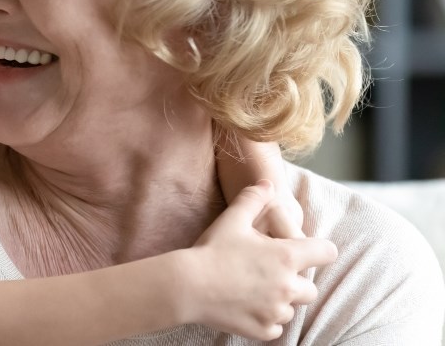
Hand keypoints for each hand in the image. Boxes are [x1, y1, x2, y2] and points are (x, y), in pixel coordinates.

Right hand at [183, 180, 337, 340]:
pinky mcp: (263, 329)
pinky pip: (275, 328)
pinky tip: (246, 307)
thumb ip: (253, 198)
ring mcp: (276, 311)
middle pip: (311, 288)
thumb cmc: (211, 250)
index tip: (305, 252)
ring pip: (291, 309)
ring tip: (252, 290)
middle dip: (295, 282)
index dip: (318, 250)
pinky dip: (264, 320)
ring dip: (278, 302)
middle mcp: (288, 287)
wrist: (186, 286)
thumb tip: (268, 183)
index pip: (327, 252)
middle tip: (267, 274)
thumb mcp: (232, 219)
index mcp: (287, 257)